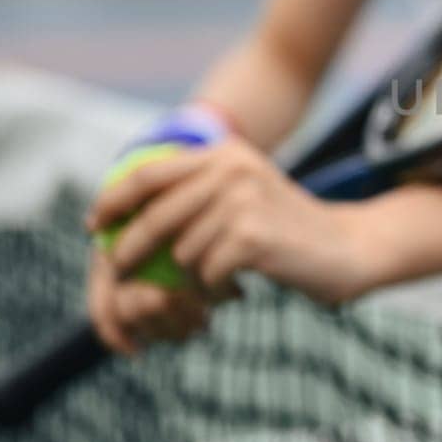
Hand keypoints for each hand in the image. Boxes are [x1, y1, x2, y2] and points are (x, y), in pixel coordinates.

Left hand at [84, 140, 381, 353]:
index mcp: (225, 152)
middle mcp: (232, 167)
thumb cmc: (286, 231)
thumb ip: (196, 193)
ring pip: (180, 251)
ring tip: (218, 283)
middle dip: (131, 249)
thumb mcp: (241, 196)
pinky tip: (237, 289)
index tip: (94, 225)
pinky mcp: (251, 235)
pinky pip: (204, 273)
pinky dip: (214, 290)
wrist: (347, 250)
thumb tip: (124, 212)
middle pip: (155, 215)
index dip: (114, 200)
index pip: (149, 172)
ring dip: (191, 279)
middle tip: (125, 274)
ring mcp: (242, 199)